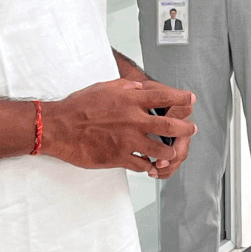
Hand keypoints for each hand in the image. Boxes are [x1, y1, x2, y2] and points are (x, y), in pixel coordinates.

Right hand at [42, 79, 195, 178]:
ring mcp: (127, 141)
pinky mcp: (118, 158)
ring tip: (173, 152)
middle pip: (170, 125)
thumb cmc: (79, 106)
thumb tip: (140, 87)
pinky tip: (150, 164)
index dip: (181, 98)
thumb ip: (126, 87)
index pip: (164, 97)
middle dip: (186, 128)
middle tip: (191, 129)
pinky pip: (141, 165)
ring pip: (160, 149)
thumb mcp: (105, 87)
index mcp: (131, 100)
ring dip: (170, 152)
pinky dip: (148, 165)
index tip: (190, 99)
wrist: (58, 127)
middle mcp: (133, 120)